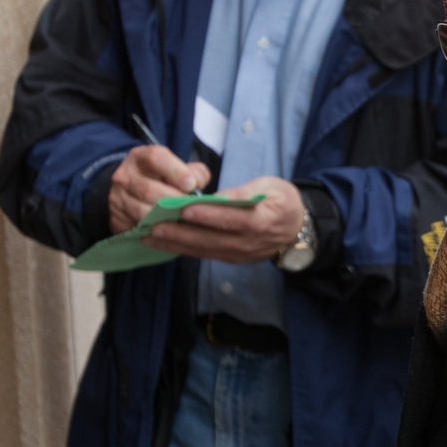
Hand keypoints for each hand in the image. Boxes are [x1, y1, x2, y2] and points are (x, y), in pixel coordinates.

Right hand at [108, 146, 210, 233]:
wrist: (129, 194)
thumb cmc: (160, 179)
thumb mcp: (176, 169)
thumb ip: (193, 172)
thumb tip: (198, 184)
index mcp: (141, 157)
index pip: (156, 158)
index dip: (175, 171)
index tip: (191, 185)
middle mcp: (126, 175)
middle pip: (149, 189)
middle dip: (173, 200)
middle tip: (190, 208)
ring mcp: (118, 197)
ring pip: (143, 211)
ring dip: (165, 218)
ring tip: (182, 220)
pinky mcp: (117, 217)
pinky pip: (138, 226)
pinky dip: (156, 229)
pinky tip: (169, 229)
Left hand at [147, 176, 304, 263]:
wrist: (297, 230)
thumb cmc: (283, 202)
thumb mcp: (272, 187)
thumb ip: (244, 192)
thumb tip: (216, 197)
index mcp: (261, 221)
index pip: (231, 219)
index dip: (208, 216)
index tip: (185, 209)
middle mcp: (248, 243)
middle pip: (210, 239)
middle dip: (180, 233)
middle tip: (154, 225)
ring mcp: (238, 254)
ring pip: (203, 250)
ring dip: (174, 244)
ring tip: (149, 235)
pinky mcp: (230, 258)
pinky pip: (204, 254)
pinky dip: (182, 249)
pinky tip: (163, 242)